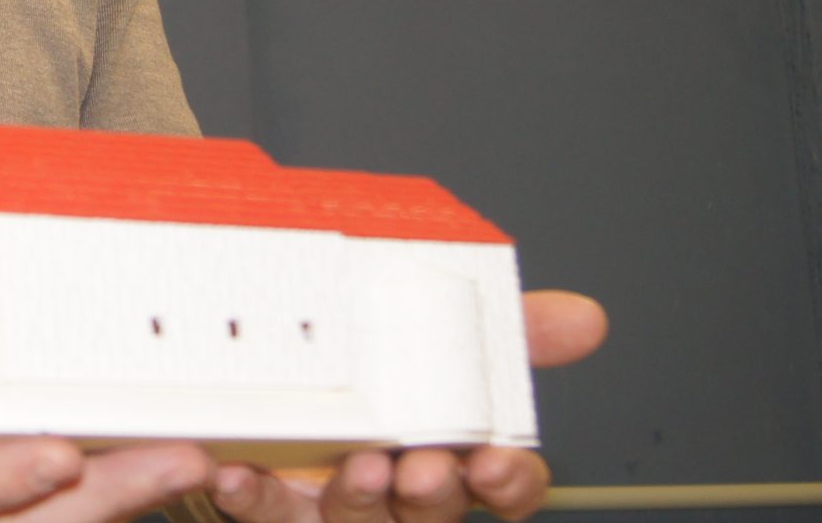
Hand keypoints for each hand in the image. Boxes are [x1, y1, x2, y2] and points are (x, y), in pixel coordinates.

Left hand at [204, 290, 608, 522]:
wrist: (252, 380)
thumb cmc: (366, 373)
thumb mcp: (437, 336)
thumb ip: (505, 328)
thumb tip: (586, 318)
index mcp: (444, 453)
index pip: (502, 489)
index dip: (509, 483)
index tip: (495, 460)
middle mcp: (396, 492)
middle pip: (432, 512)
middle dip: (433, 494)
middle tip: (421, 466)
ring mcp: (332, 508)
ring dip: (357, 502)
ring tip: (354, 468)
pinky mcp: (268, 509)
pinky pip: (261, 514)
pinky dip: (250, 496)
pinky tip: (235, 472)